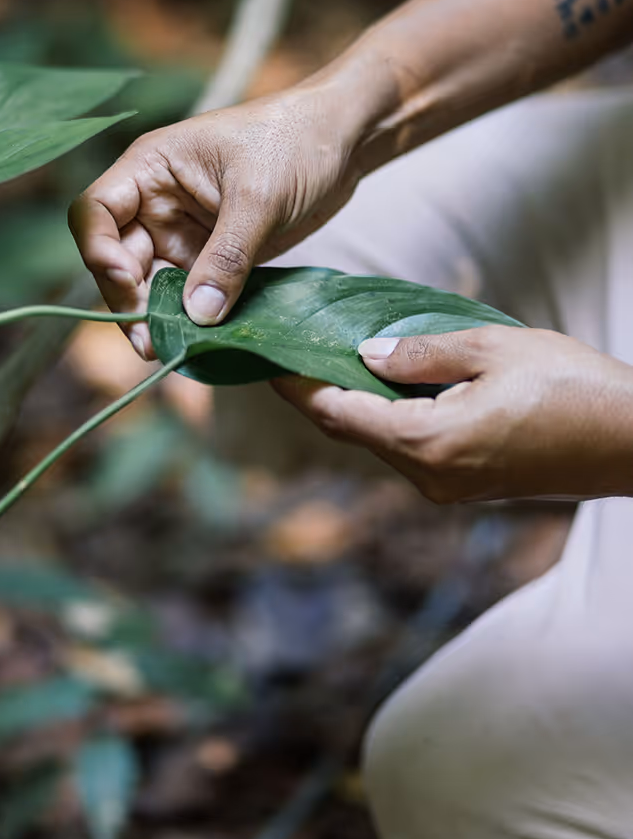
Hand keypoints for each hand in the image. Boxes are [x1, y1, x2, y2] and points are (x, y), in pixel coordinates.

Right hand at [68, 84, 365, 358]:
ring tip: (173, 349)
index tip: (127, 284)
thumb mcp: (259, 197)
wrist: (342, 140)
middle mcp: (157, 203)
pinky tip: (203, 342)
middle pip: (117, 259)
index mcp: (150, 169)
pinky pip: (190, 293)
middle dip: (130, 301)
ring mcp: (184, 233)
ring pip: (152, 284)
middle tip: (152, 342)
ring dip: (159, 316)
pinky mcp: (214, 256)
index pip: (95, 214)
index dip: (99, 253)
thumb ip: (227, 256)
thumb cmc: (295, 142)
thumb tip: (197, 316)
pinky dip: (193, 317)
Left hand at [273, 325, 632, 501]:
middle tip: (295, 349)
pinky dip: (389, 418)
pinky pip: (410, 450)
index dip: (297, 388)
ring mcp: (448, 489)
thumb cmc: (573, 389)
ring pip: (381, 442)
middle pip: (354, 431)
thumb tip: (366, 356)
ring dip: (356, 404)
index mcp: (428, 442)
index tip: (267, 360)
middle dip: (320, 393)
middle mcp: (429, 477)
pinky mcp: (467, 487)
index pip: (339, 414)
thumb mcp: (493, 350)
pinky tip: (388, 385)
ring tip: (335, 357)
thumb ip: (421, 353)